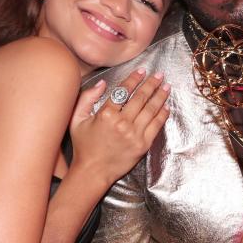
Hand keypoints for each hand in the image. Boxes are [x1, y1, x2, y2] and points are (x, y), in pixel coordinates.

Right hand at [70, 69, 169, 183]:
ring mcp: (134, 134)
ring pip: (151, 110)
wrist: (93, 171)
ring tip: (166, 86)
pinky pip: (156, 126)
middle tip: (159, 75)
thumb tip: (102, 83)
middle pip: (141, 98)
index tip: (142, 71)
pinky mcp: (143, 145)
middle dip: (151, 84)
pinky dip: (162, 114)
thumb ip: (87, 98)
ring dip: (160, 96)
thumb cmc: (84, 146)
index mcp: (106, 114)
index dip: (134, 79)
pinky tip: (166, 106)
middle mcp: (122, 123)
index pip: (124, 91)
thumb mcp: (76, 119)